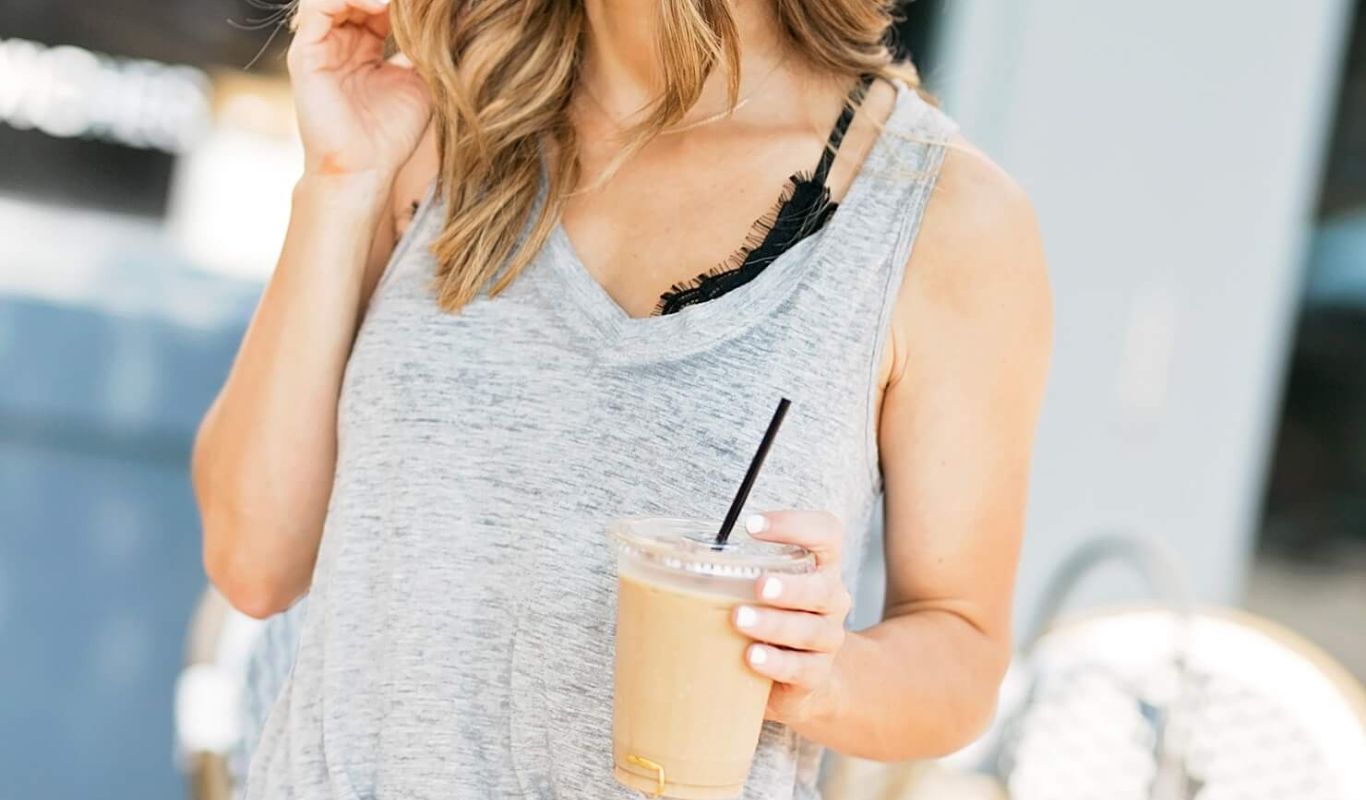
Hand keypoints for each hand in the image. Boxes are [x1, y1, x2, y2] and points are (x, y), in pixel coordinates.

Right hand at [288, 0, 431, 176]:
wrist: (365, 169)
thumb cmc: (392, 135)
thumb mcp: (419, 84)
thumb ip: (425, 52)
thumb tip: (446, 24)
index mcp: (362, 47)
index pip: (379, 5)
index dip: (403, 3)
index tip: (431, 2)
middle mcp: (338, 42)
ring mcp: (320, 45)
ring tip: (395, 0)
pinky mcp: (306, 53)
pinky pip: (318, 7)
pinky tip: (381, 5)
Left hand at [733, 510, 851, 724]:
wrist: (802, 677)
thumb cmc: (771, 616)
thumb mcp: (758, 587)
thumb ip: (732, 569)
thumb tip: (667, 554)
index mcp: (818, 566)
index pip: (825, 532)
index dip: (795, 524)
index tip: (752, 525)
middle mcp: (830, 598)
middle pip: (823, 586)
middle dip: (790, 586)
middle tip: (759, 585)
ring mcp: (827, 638)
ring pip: (811, 630)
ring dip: (774, 623)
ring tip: (739, 619)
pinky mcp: (816, 674)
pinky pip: (802, 668)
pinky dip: (776, 662)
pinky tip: (751, 657)